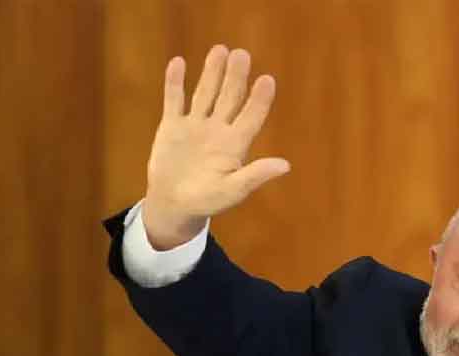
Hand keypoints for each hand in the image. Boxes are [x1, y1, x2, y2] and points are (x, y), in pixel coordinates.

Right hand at [143, 45, 289, 249]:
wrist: (175, 204)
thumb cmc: (208, 201)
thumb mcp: (233, 191)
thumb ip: (255, 175)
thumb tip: (285, 165)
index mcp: (235, 145)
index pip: (251, 117)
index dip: (259, 100)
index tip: (268, 80)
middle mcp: (218, 130)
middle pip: (229, 98)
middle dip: (236, 77)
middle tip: (242, 54)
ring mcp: (196, 126)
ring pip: (205, 93)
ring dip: (212, 73)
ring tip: (220, 50)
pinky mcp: (173, 126)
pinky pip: (174, 100)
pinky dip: (175, 83)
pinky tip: (179, 63)